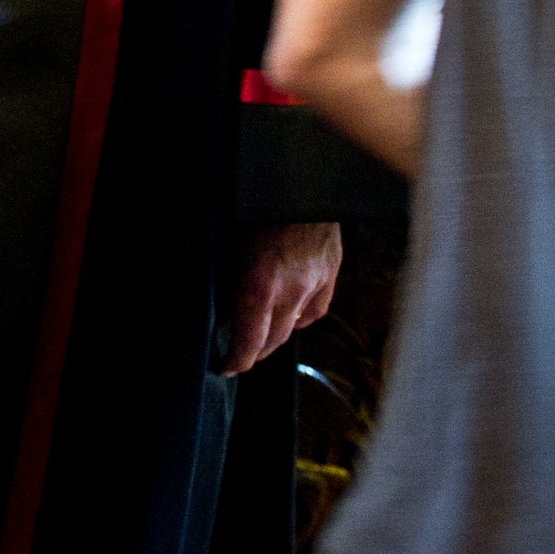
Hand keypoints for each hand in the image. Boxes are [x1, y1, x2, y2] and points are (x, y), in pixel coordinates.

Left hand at [222, 222, 340, 375]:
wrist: (299, 186)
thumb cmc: (258, 212)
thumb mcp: (232, 251)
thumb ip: (229, 287)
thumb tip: (224, 317)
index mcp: (262, 285)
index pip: (250, 341)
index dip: (237, 360)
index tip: (227, 366)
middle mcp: (292, 291)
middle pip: (273, 341)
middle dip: (254, 352)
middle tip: (238, 354)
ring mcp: (315, 285)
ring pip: (294, 328)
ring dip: (275, 336)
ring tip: (258, 335)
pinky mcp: (330, 277)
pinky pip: (313, 311)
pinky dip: (298, 316)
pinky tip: (287, 312)